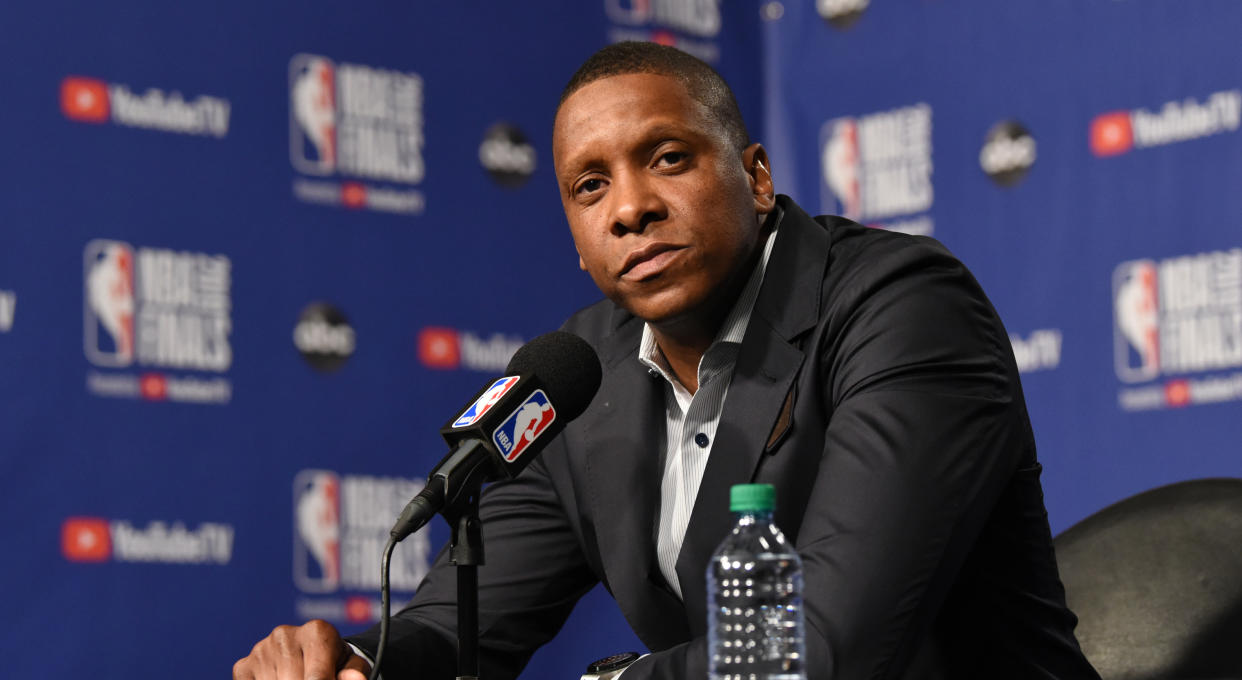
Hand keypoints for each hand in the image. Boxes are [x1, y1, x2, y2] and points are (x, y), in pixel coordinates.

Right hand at [233, 619, 372, 679]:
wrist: (313, 652)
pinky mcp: (244, 666)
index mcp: (317, 631)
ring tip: (298, 677)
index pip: (317, 678)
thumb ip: (354, 672)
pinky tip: (279, 679)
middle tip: (313, 678)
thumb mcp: (350, 665)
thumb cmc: (335, 662)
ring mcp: (262, 649)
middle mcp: (285, 635)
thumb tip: (355, 678)